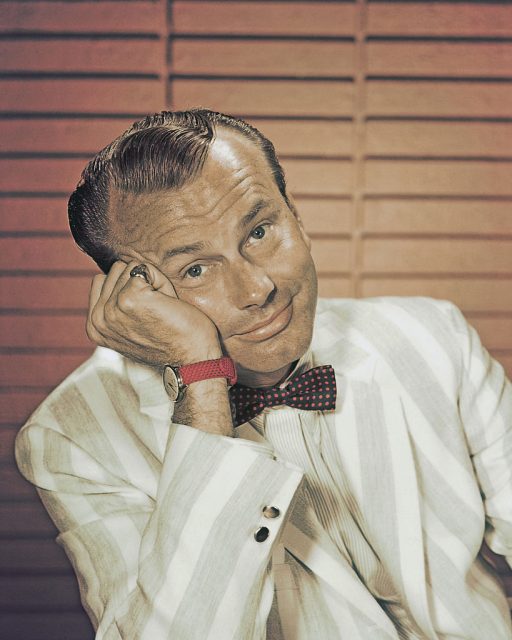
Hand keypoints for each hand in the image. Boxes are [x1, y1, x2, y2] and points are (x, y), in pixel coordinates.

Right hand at [87, 261, 221, 367]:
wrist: (191, 359)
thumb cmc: (169, 341)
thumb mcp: (130, 327)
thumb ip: (115, 306)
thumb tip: (113, 273)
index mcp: (94, 326)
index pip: (102, 280)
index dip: (129, 288)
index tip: (143, 314)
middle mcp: (98, 319)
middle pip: (116, 270)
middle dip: (141, 284)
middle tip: (155, 311)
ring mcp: (112, 308)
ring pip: (131, 267)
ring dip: (152, 283)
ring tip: (161, 309)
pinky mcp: (131, 297)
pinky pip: (146, 269)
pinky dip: (162, 282)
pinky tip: (167, 304)